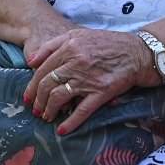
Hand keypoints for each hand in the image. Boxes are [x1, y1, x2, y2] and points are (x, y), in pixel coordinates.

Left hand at [22, 25, 154, 134]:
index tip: (27, 97)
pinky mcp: (102, 92)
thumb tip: (30, 62)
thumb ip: (52, 45)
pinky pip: (82, 110)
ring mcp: (89, 78)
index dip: (32, 87)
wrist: (137, 52)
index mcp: (69, 47)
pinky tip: (62, 130)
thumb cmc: (106, 43)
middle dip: (38, 101)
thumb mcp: (77, 35)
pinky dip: (70, 122)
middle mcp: (76, 62)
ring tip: (47, 117)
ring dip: (50, 111)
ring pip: (60, 98)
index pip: (42, 70)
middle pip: (48, 85)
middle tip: (35, 110)